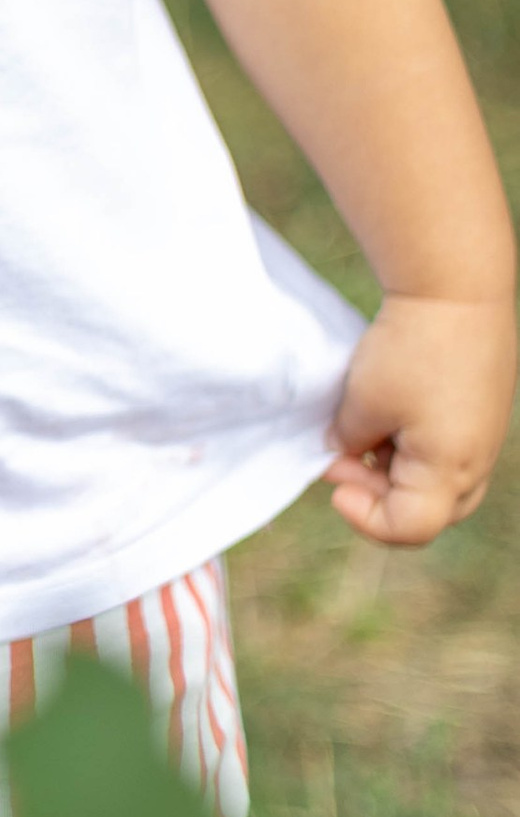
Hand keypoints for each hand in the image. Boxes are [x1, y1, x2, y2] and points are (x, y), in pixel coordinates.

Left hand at [325, 292, 515, 546]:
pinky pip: (444, 448)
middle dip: (376, 494)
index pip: (407, 528)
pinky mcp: (481, 412)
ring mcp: (483, 438)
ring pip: (434, 479)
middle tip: (342, 457)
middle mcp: (476, 463)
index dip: (362, 516)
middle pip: (426, 511)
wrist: (458, 288)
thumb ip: (348, 441)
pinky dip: (410, 443)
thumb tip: (343, 453)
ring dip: (391, 467)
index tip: (333, 481)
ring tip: (360, 425)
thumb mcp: (363, 402)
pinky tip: (384, 408)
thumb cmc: (411, 349)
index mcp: (451, 471)